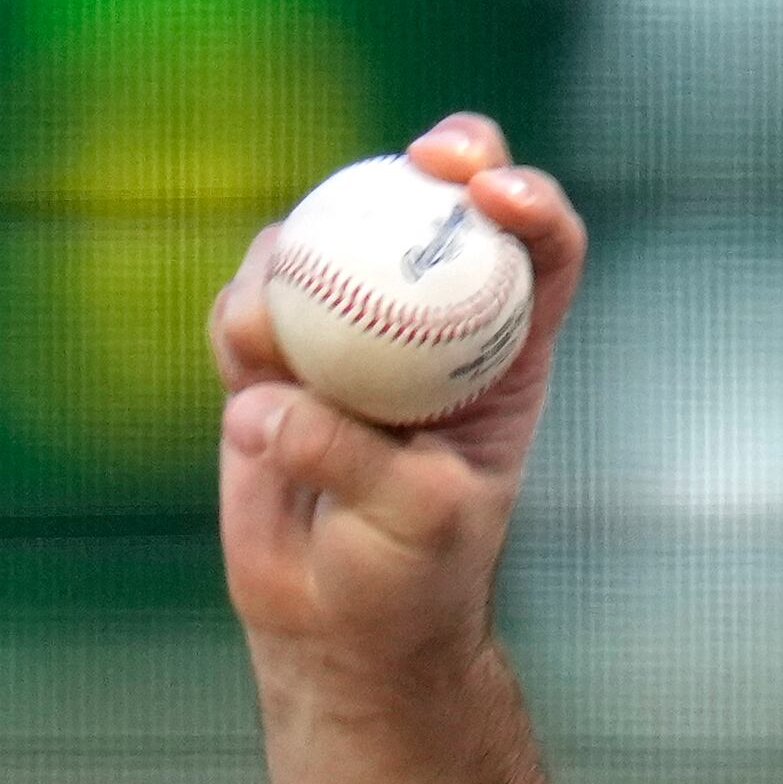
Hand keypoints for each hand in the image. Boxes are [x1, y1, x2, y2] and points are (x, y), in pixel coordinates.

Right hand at [209, 113, 586, 675]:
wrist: (338, 623)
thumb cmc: (411, 577)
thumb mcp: (414, 522)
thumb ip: (351, 457)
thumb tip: (268, 403)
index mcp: (506, 353)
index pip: (541, 252)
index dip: (530, 201)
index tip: (492, 193)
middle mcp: (433, 325)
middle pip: (442, 207)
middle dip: (438, 160)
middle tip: (417, 160)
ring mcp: (352, 331)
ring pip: (330, 243)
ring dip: (302, 258)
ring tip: (273, 340)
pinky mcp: (276, 355)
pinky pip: (251, 304)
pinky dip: (242, 318)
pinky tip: (245, 364)